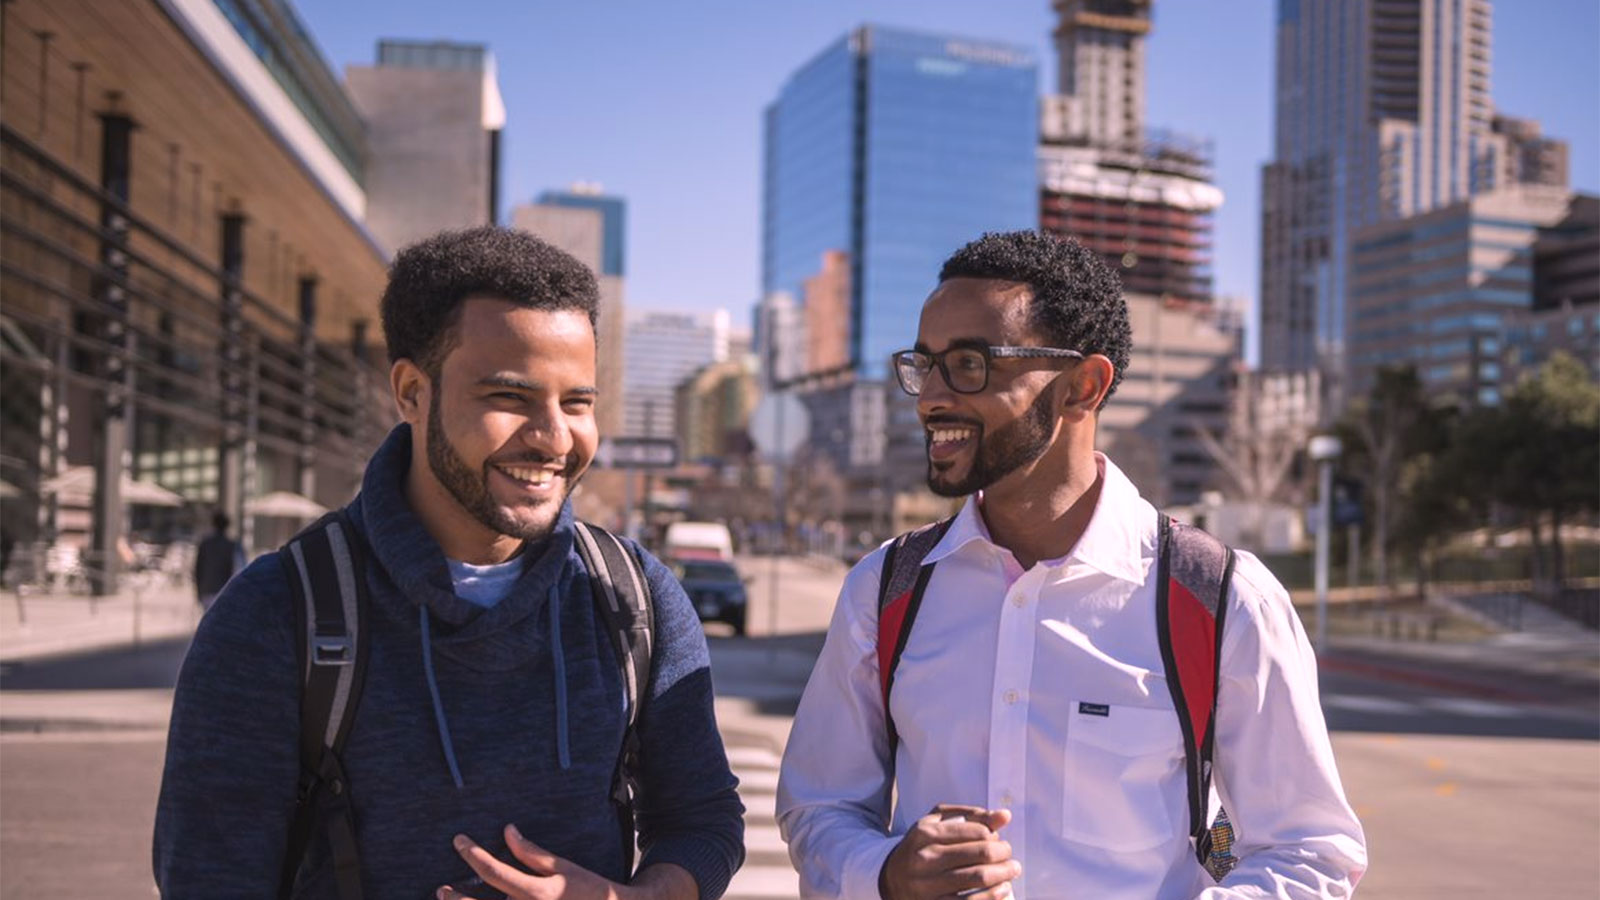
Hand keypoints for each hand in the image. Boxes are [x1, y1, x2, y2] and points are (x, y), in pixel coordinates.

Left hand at [436, 825, 622, 899]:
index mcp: (537, 892)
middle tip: (441, 889)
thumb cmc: (588, 888)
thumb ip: (531, 853)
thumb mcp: (562, 867)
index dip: (472, 853)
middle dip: (456, 898)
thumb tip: (507, 831)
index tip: (458, 840)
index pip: (493, 871)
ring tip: (450, 899)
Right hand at [878, 804, 1019, 899]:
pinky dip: (993, 896)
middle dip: (1003, 853)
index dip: (994, 835)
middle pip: (980, 853)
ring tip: (1012, 870)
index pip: (976, 831)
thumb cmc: (922, 847)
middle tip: (1009, 855)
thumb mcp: (937, 823)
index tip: (999, 840)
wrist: (891, 879)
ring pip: (977, 878)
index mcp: (926, 833)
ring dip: (1003, 874)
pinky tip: (1003, 889)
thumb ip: (971, 816)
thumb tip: (1005, 815)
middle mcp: (925, 858)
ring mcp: (928, 885)